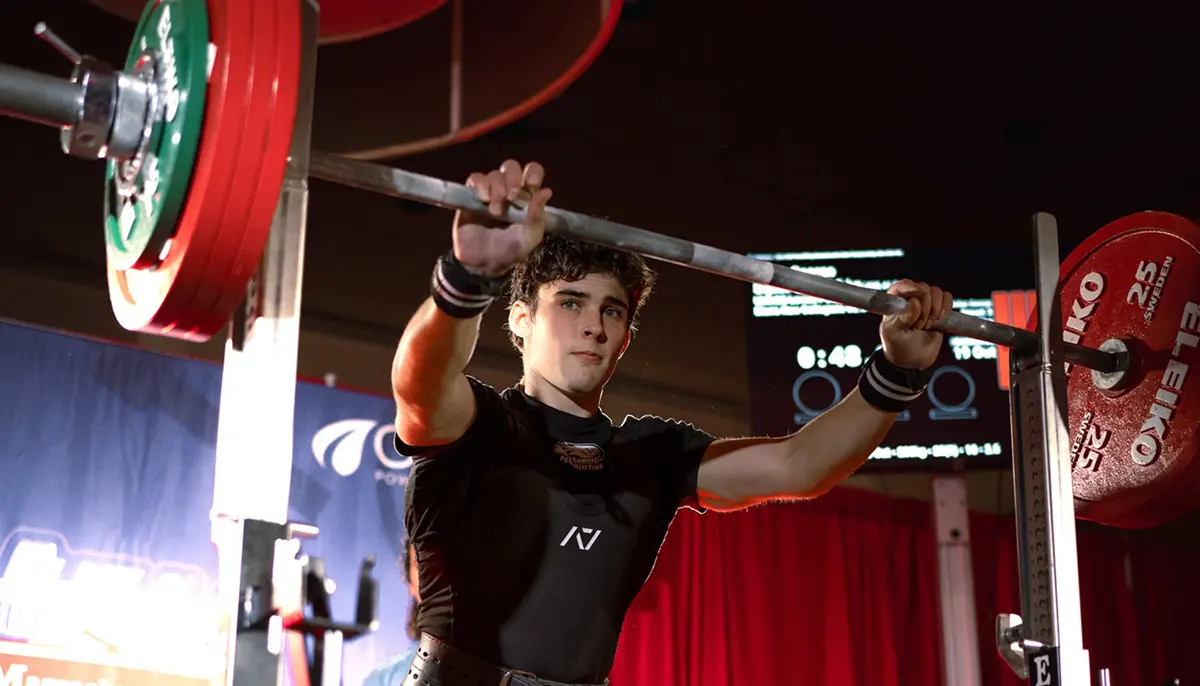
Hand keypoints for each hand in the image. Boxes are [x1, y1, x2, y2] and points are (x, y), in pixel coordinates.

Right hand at [453, 159, 553, 276]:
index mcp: (526, 198)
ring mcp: (490, 191)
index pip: (532, 172)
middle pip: (511, 166)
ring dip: (496, 189)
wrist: (482, 262)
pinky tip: (483, 200)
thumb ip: (537, 218)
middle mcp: (508, 190)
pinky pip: (476, 178)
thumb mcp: (528, 239)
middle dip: (513, 179)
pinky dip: (480, 185)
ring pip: (494, 174)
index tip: (531, 185)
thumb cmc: (509, 251)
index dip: (532, 173)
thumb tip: (547, 192)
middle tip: (512, 198)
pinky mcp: (472, 195)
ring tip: (495, 212)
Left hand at [879, 279, 952, 369]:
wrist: (912, 360)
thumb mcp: (893, 334)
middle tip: (918, 325)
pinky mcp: (938, 309)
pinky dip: (946, 306)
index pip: (902, 285)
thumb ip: (901, 318)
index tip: (918, 299)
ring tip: (926, 325)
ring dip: (935, 310)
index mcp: (894, 301)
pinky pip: (947, 297)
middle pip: (924, 288)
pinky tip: (939, 319)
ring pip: (936, 292)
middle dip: (924, 308)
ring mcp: (925, 303)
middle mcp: (910, 298)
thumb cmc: (897, 345)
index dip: (912, 288)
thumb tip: (914, 303)